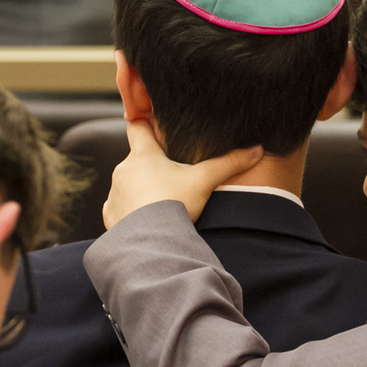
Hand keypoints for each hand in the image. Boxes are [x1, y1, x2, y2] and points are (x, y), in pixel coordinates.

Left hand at [102, 119, 262, 228]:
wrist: (151, 242)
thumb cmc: (174, 204)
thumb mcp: (205, 181)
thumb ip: (229, 163)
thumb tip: (256, 149)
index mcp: (144, 155)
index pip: (137, 127)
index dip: (145, 124)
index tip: (153, 127)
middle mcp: (124, 170)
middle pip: (137, 159)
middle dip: (152, 166)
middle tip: (172, 176)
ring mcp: (115, 193)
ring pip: (128, 184)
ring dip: (141, 190)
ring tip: (161, 203)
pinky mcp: (110, 216)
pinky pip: (120, 208)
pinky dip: (131, 212)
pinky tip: (147, 221)